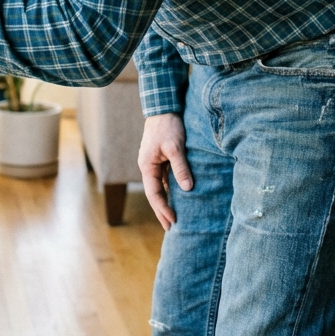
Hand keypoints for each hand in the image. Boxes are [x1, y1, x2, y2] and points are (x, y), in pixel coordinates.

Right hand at [138, 112, 193, 230]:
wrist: (163, 108)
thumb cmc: (168, 126)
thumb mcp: (175, 147)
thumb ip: (181, 168)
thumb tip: (187, 189)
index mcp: (147, 166)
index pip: (154, 194)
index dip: (163, 209)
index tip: (173, 221)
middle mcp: (148, 167)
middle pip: (154, 194)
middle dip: (162, 211)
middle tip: (171, 228)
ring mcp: (154, 163)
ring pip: (159, 187)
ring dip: (166, 201)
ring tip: (174, 217)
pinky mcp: (161, 159)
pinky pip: (164, 179)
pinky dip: (170, 190)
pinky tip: (178, 197)